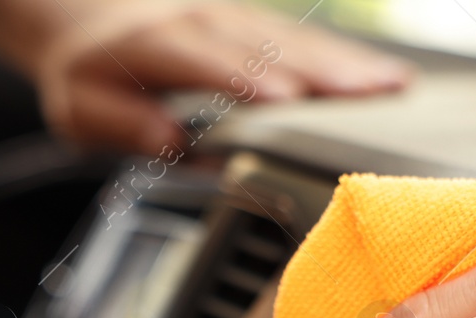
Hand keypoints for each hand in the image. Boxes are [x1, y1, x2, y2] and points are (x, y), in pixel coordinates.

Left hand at [32, 1, 413, 151]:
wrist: (81, 16)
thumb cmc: (85, 73)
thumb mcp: (82, 109)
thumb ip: (124, 125)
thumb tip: (169, 143)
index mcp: (158, 46)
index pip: (209, 61)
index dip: (248, 79)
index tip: (287, 100)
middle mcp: (203, 24)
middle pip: (271, 49)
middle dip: (322, 72)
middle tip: (373, 95)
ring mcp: (234, 20)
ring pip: (297, 41)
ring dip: (347, 64)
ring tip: (394, 86)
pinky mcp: (254, 25)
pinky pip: (304, 38)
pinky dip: (345, 57)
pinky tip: (385, 73)